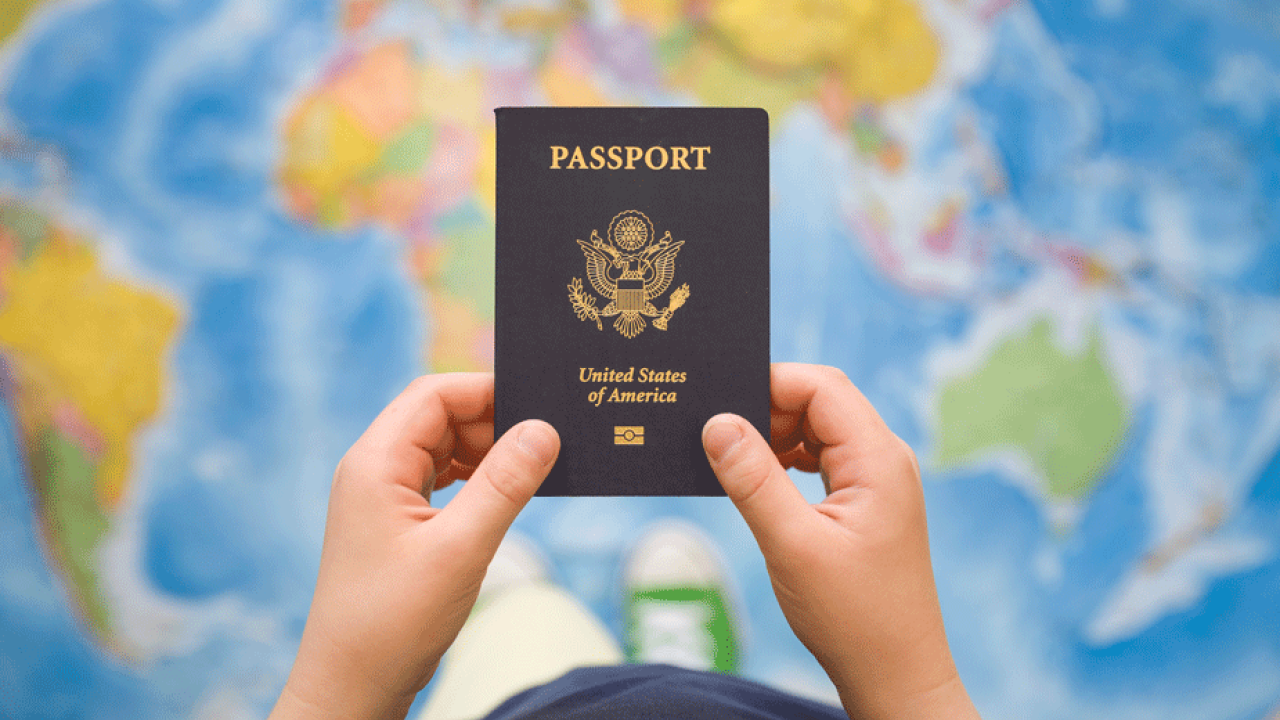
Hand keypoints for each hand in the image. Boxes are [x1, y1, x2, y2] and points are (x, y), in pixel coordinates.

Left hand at [271, 374, 558, 719]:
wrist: (350, 686)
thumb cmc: (392, 622)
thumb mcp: (460, 549)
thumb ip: (504, 485)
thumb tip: (543, 430)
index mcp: (375, 463)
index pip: (434, 395)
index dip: (486, 390)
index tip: (538, 402)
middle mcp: (373, 470)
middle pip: (439, 416)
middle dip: (493, 422)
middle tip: (546, 442)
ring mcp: (382, 496)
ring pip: (442, 448)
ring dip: (486, 453)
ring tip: (532, 471)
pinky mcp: (395, 523)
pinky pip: (441, 480)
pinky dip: (476, 480)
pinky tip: (504, 496)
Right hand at [702, 364, 977, 719]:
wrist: (896, 673)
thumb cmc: (853, 616)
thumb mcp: (792, 546)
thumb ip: (753, 480)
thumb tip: (717, 424)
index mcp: (878, 459)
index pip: (821, 387)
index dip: (770, 384)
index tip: (721, 407)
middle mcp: (885, 459)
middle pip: (821, 400)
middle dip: (768, 408)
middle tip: (721, 438)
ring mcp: (878, 479)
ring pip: (820, 427)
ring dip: (776, 435)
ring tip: (737, 464)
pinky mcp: (866, 500)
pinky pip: (822, 457)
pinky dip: (787, 458)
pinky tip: (761, 483)